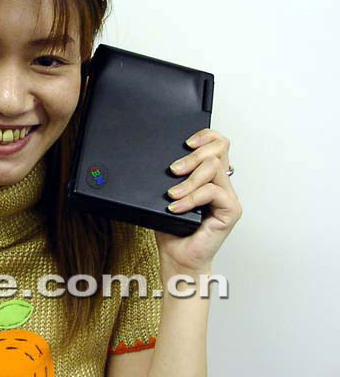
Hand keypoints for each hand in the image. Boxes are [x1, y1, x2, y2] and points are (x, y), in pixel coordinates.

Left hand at [154, 128, 242, 274]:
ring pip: (214, 168)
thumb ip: (173, 177)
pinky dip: (191, 198)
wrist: (178, 258)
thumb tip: (163, 159)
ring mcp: (228, 197)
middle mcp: (222, 185)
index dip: (206, 136)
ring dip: (189, 180)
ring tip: (172, 195)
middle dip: (192, 156)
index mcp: (210, 178)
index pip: (219, 145)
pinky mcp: (231, 211)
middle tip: (173, 170)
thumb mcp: (167, 195)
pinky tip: (176, 207)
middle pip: (218, 150)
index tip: (186, 142)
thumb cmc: (172, 229)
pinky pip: (212, 191)